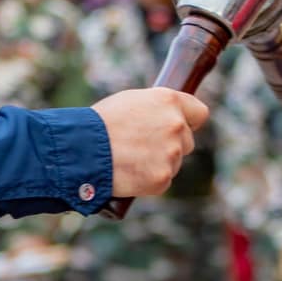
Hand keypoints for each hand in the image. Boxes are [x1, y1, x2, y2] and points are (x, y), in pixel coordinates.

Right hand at [93, 88, 209, 198]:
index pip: (199, 113)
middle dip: (169, 144)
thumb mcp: (131, 102)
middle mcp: (176, 125)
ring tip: (129, 158)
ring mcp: (171, 153)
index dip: (189, 121)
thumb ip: (157, 109)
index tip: (182, 126)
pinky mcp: (162, 178)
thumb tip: (171, 117)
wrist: (81, 149)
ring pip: (173, 161)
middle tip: (141, 146)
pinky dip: (148, 179)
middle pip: (187, 141)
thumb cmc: (100, 123)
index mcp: (169, 101)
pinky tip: (129, 171)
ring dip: (157, 162)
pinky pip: (162, 179)